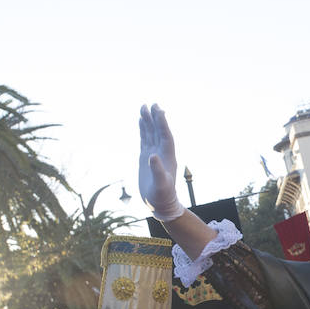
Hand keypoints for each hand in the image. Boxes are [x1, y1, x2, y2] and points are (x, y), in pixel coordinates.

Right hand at [139, 104, 184, 221]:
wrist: (160, 204)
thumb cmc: (162, 196)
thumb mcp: (161, 185)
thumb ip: (158, 171)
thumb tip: (152, 156)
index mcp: (168, 157)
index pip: (165, 136)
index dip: (162, 124)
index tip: (158, 110)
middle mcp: (162, 153)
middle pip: (159, 132)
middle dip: (156, 118)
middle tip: (151, 104)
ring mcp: (154, 154)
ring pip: (151, 134)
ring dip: (148, 121)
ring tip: (144, 107)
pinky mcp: (147, 158)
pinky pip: (145, 140)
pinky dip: (144, 130)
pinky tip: (141, 121)